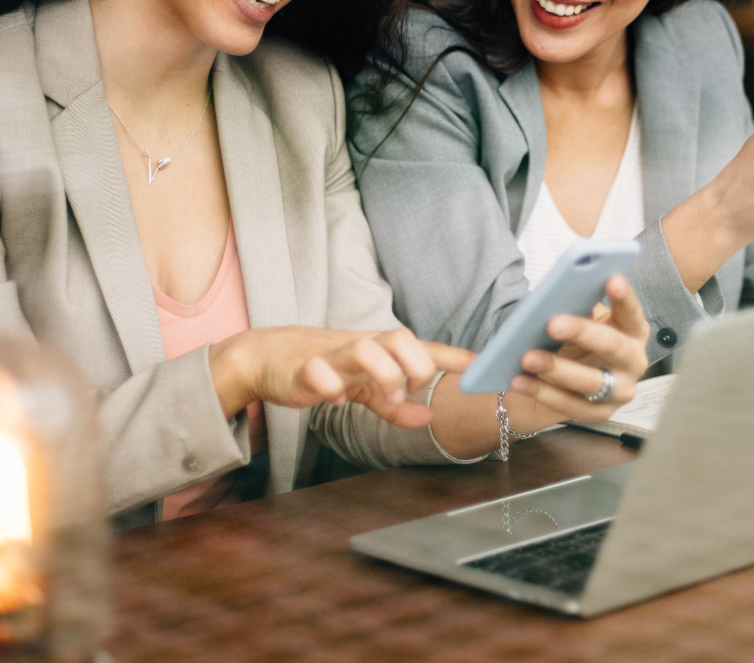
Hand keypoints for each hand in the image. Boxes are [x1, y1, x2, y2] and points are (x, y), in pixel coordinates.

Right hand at [210, 326, 474, 428]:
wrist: (271, 357)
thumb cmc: (326, 367)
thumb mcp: (365, 388)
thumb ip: (395, 404)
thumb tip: (428, 416)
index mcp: (379, 350)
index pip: (423, 347)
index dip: (453, 356)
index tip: (483, 366)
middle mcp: (361, 346)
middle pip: (398, 337)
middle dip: (416, 363)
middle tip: (415, 388)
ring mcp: (332, 355)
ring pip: (365, 349)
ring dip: (383, 372)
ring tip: (387, 394)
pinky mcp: (304, 368)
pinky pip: (319, 372)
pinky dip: (330, 386)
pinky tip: (335, 399)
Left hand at [508, 275, 650, 424]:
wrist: (565, 382)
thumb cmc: (574, 341)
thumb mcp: (577, 321)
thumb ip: (573, 308)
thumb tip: (556, 297)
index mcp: (632, 330)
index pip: (632, 311)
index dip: (624, 296)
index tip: (611, 279)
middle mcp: (634, 361)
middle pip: (613, 346)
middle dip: (582, 333)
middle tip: (552, 323)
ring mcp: (620, 391)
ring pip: (591, 382)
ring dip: (557, 368)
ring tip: (527, 357)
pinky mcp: (600, 414)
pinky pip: (570, 404)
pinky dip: (542, 392)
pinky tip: (519, 380)